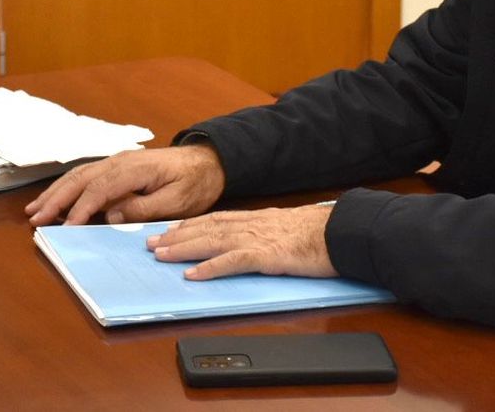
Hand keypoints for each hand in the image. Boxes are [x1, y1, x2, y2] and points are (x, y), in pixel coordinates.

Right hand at [26, 144, 225, 225]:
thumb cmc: (194, 183)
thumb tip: (111, 216)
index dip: (81, 209)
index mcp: (135, 168)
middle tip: (35, 219)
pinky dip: (66, 186)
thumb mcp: (177, 201)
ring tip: (35, 209)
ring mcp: (116, 161)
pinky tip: (56, 197)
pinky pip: (86, 174)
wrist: (207, 161)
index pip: (100, 189)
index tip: (67, 227)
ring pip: (78, 175)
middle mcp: (120, 161)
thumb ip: (144, 208)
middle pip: (81, 179)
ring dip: (55, 192)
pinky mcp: (116, 166)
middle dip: (56, 199)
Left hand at [147, 205, 336, 280]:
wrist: (344, 231)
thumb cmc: (322, 233)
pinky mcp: (267, 256)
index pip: (215, 219)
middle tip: (150, 243)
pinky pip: (232, 261)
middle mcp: (252, 224)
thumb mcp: (288, 228)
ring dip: (183, 249)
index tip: (168, 230)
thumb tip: (253, 243)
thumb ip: (267, 233)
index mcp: (257, 218)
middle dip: (176, 236)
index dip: (188, 225)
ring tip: (160, 255)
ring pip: (212, 241)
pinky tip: (192, 275)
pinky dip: (210, 268)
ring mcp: (258, 239)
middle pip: (206, 228)